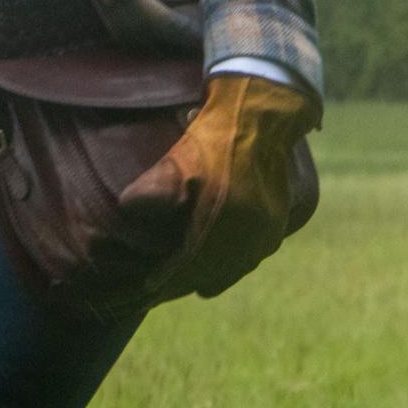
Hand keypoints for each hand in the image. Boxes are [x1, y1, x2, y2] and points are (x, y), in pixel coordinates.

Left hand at [117, 73, 319, 296]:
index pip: (188, 264)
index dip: (166, 279)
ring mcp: (268, 231)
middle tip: (161, 291)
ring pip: (234, 267)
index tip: (146, 289)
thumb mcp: (180, 159)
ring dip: (209, 276)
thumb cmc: (216, 136)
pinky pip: (252, 256)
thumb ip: (153, 188)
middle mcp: (249, 235)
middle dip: (184, 282)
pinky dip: (232, 266)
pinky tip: (222, 270)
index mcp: (223, 223)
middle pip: (211, 272)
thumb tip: (127, 208)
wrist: (264, 116)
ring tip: (189, 286)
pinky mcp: (280, 222)